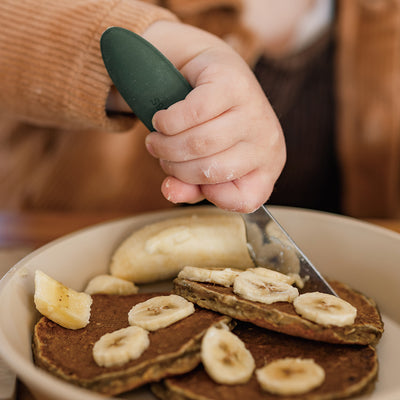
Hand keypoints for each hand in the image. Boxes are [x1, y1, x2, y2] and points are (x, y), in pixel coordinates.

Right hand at [115, 21, 285, 212]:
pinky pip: (193, 113)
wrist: (212, 73)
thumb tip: (170, 191)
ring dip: (166, 146)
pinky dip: (168, 121)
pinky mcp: (231, 82)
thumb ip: (189, 187)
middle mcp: (269, 140)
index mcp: (269, 165)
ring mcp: (254, 109)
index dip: (210, 195)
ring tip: (156, 140)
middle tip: (162, 156)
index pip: (244, 199)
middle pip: (211, 171)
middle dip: (175, 168)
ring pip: (200, 143)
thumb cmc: (210, 125)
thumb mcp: (204, 163)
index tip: (191, 177)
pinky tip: (161, 120)